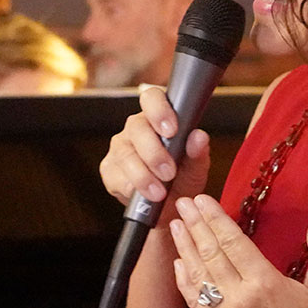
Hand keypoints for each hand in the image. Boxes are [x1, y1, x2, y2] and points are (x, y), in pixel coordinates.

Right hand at [99, 85, 210, 225]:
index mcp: (158, 118)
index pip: (152, 98)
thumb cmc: (182, 179)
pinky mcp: (109, 170)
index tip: (171, 130)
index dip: (159, 110)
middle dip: (154, 152)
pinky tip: (142, 195)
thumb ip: (197, 152)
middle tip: (169, 172)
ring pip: (125, 154)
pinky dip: (131, 187)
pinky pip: (115, 175)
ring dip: (143, 175)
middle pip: (137, 128)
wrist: (170, 208)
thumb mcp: (196, 168)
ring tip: (159, 192)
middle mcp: (136, 129)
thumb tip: (198, 137)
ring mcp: (120, 148)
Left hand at [169, 195, 307, 307]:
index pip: (233, 242)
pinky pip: (195, 302)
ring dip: (185, 248)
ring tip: (176, 224)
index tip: (203, 200)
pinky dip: (184, 281)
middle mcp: (240, 298)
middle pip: (211, 254)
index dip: (215, 218)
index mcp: (265, 283)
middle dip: (195, 226)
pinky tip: (179, 263)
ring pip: (199, 276)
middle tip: (184, 204)